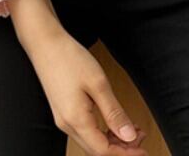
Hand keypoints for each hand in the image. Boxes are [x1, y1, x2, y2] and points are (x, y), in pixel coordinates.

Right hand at [23, 25, 148, 155]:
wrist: (45, 43)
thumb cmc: (68, 58)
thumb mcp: (98, 83)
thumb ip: (114, 112)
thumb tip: (128, 136)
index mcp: (76, 120)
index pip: (104, 151)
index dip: (125, 153)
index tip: (143, 148)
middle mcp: (67, 125)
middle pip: (97, 150)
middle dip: (121, 148)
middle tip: (141, 138)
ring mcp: (63, 119)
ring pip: (91, 142)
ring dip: (112, 140)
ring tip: (130, 129)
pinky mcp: (63, 112)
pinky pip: (85, 131)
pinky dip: (102, 131)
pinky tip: (112, 122)